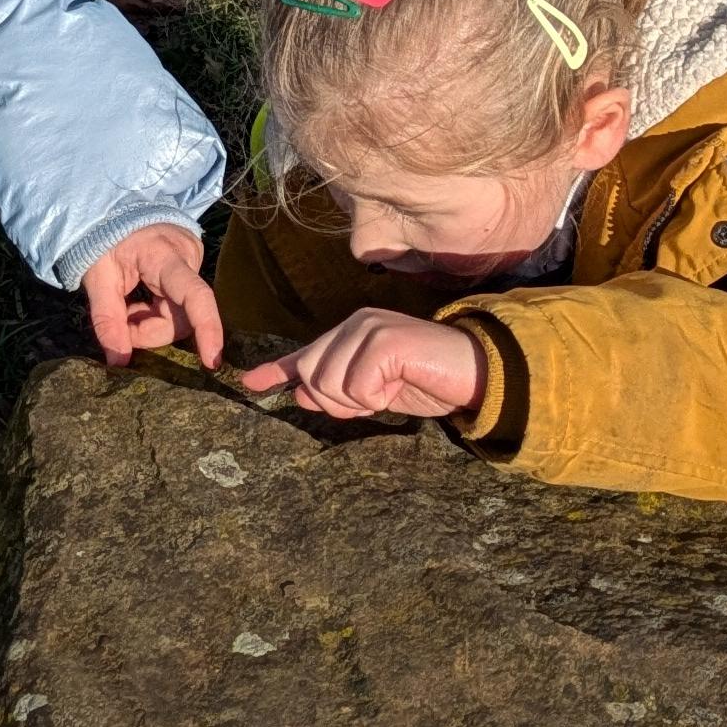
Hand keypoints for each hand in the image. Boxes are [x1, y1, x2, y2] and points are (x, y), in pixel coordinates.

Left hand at [78, 223, 224, 368]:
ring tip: (127, 309)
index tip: (212, 361)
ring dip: (149, 323)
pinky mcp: (190, 272)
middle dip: (148, 331)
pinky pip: (176, 308)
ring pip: (178, 317)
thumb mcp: (97, 277)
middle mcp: (188, 260)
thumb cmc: (105, 239)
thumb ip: (107, 319)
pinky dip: (154, 314)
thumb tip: (119, 362)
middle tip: (120, 325)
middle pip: (180, 317)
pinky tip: (138, 303)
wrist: (116, 209)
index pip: (195, 295)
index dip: (207, 329)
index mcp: (165, 257)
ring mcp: (193, 265)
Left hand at [237, 309, 485, 422]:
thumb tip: (301, 395)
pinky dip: (374, 398)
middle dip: (335, 401)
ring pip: (328, 382)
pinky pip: (356, 385)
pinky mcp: (384, 340)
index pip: (306, 354)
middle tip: (373, 400)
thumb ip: (340, 393)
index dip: (277, 370)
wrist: (476, 372)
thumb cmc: (429, 381)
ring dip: (357, 402)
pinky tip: (397, 387)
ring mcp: (369, 328)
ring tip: (388, 391)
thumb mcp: (377, 393)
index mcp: (351, 333)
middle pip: (312, 375)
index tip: (250, 383)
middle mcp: (356, 323)